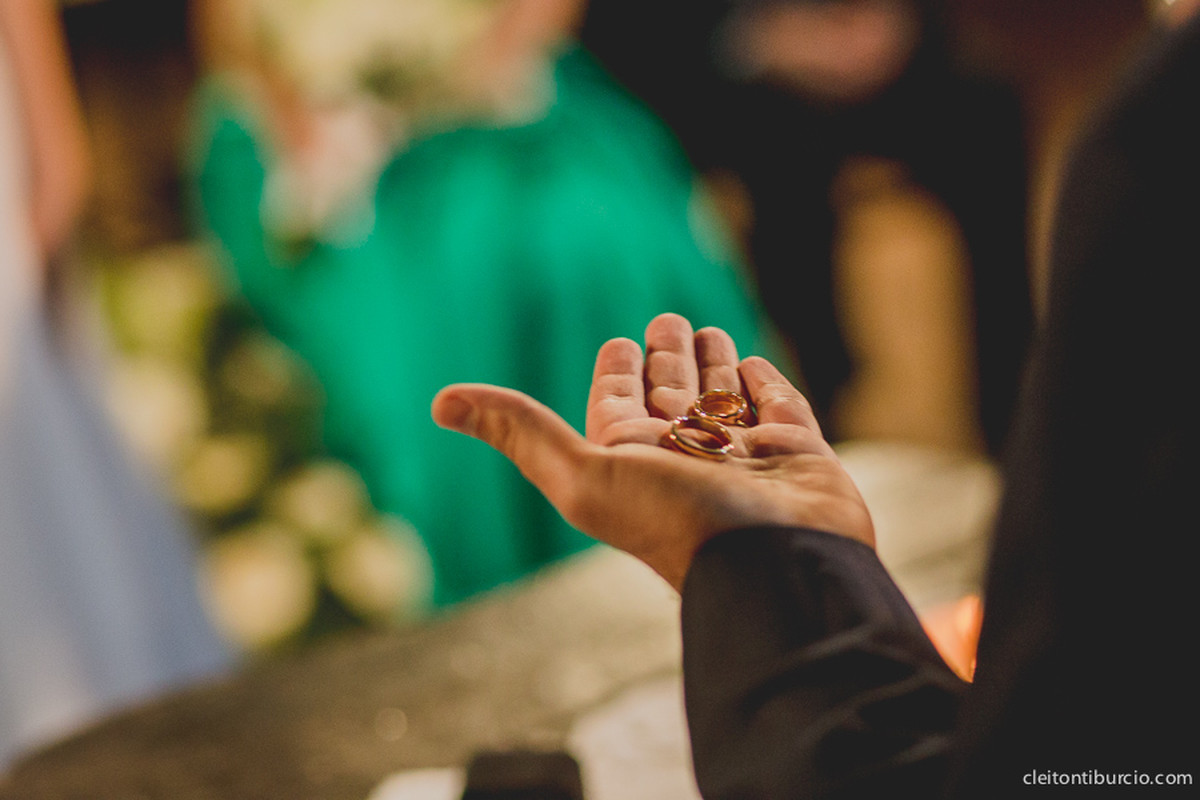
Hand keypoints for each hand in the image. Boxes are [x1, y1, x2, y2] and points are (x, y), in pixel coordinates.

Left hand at [431, 313, 873, 590]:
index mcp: (635, 457)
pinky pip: (777, 409)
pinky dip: (764, 386)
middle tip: (666, 321)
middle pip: (671, 393)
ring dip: (713, 364)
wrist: (777, 564)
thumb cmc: (678, 523)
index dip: (617, 371)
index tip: (618, 343)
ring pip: (722, 397)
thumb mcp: (582, 475)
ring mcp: (744, 455)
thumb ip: (520, 431)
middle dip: (666, 357)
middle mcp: (687, 455)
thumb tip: (438, 401)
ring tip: (707, 332)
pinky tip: (754, 367)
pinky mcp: (798, 455)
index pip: (619, 402)